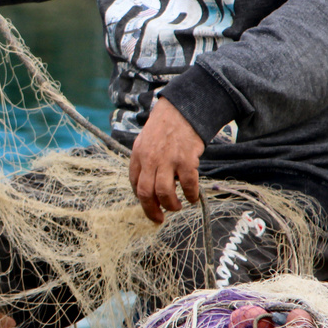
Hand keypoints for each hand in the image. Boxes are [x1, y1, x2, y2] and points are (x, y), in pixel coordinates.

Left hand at [129, 98, 204, 223]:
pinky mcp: (186, 160)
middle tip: (159, 218)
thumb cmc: (165, 127)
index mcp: (138, 155)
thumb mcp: (146, 141)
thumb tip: (148, 185)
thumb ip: (145, 161)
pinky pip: (188, 185)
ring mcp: (168, 160)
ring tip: (177, 206)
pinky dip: (191, 195)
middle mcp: (150, 159)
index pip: (134, 184)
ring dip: (171, 205)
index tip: (149, 207)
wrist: (182, 109)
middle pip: (146, 193)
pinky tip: (193, 197)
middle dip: (152, 210)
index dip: (142, 199)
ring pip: (164, 193)